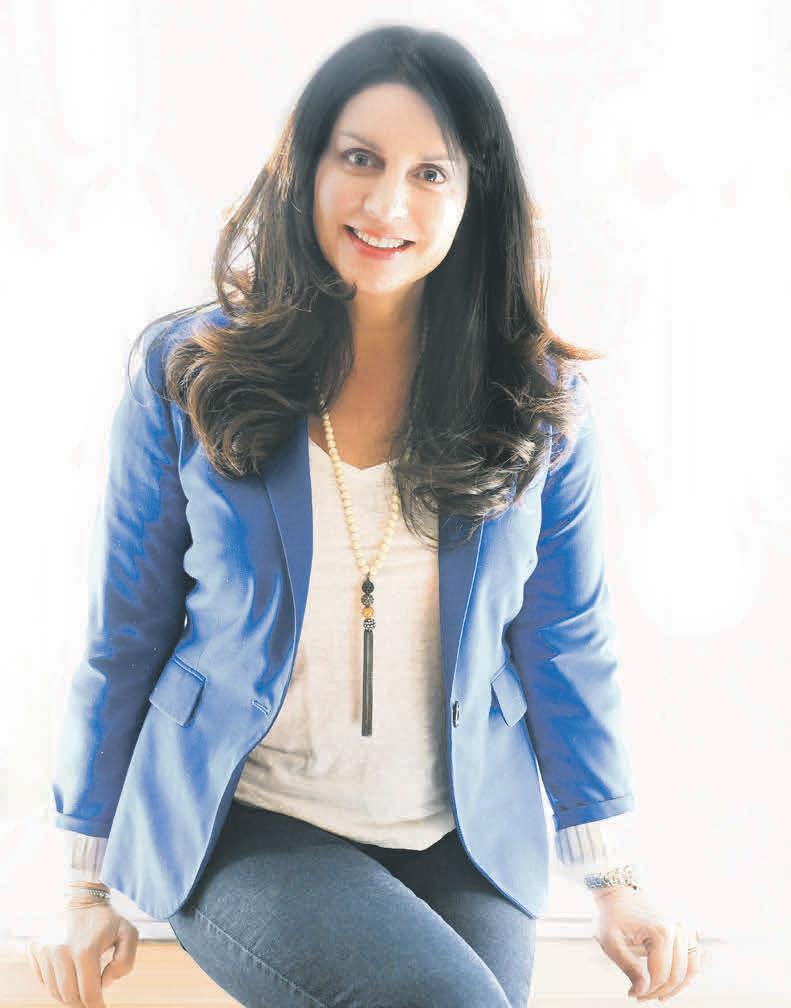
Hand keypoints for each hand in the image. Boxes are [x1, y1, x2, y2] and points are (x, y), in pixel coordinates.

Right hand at [26, 901, 138, 1006]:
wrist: (79, 896)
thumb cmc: (106, 918)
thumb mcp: (128, 933)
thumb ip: (125, 961)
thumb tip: (106, 982)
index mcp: (85, 951)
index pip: (88, 994)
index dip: (97, 1005)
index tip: (102, 1006)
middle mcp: (60, 952)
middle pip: (69, 996)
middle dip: (82, 1001)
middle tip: (92, 995)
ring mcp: (45, 951)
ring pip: (54, 991)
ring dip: (68, 993)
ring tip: (81, 983)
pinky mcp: (35, 949)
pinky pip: (43, 979)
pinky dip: (55, 982)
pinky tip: (67, 972)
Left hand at [592, 886, 704, 1000]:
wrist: (618, 893)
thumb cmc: (612, 916)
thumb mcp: (612, 942)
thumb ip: (629, 967)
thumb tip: (642, 991)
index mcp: (661, 930)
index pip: (661, 974)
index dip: (647, 990)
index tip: (633, 995)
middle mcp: (678, 928)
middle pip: (677, 974)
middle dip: (660, 991)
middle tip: (641, 997)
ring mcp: (685, 927)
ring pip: (692, 968)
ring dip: (676, 986)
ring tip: (658, 994)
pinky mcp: (687, 928)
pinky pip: (695, 957)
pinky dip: (685, 972)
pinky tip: (672, 981)